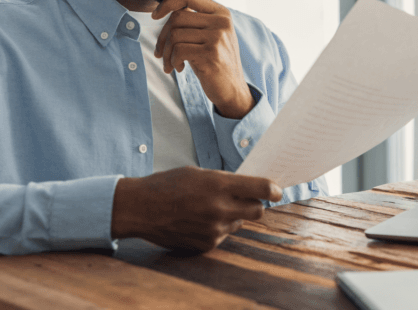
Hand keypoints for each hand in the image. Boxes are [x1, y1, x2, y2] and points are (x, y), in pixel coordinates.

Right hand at [111, 167, 282, 251]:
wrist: (141, 209)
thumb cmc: (167, 185)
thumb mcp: (198, 173)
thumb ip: (224, 181)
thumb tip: (247, 188)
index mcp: (219, 184)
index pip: (262, 189)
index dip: (274, 190)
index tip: (276, 190)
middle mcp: (220, 208)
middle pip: (258, 211)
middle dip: (255, 204)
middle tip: (245, 199)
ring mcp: (214, 229)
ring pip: (239, 223)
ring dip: (232, 216)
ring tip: (208, 208)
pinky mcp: (207, 244)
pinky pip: (223, 235)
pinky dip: (217, 228)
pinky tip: (198, 220)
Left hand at [152, 0, 253, 117]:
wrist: (233, 89)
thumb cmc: (215, 62)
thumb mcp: (210, 36)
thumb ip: (194, 21)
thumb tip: (164, 9)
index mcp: (221, 13)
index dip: (168, 2)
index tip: (155, 16)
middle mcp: (221, 22)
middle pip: (177, 17)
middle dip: (162, 37)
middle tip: (160, 53)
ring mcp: (218, 38)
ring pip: (175, 35)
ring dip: (166, 53)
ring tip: (169, 64)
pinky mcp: (211, 54)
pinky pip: (179, 51)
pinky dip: (173, 61)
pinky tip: (178, 68)